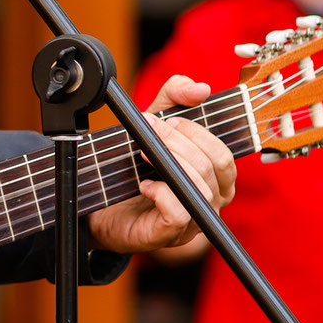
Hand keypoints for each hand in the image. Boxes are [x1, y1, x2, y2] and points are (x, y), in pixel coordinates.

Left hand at [87, 75, 237, 253]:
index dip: (197, 132)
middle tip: (151, 128)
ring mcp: (193, 222)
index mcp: (215, 178)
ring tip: (142, 151)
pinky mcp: (170, 235)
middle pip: (213, 167)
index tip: (168, 119)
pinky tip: (143, 184)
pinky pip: (179, 213)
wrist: (99, 203)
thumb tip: (201, 87)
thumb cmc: (134, 165)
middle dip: (179, 141)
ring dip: (169, 161)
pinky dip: (160, 193)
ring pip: (199, 189)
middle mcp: (211, 202)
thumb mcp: (154, 123)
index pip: (223, 154)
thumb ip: (174, 98)